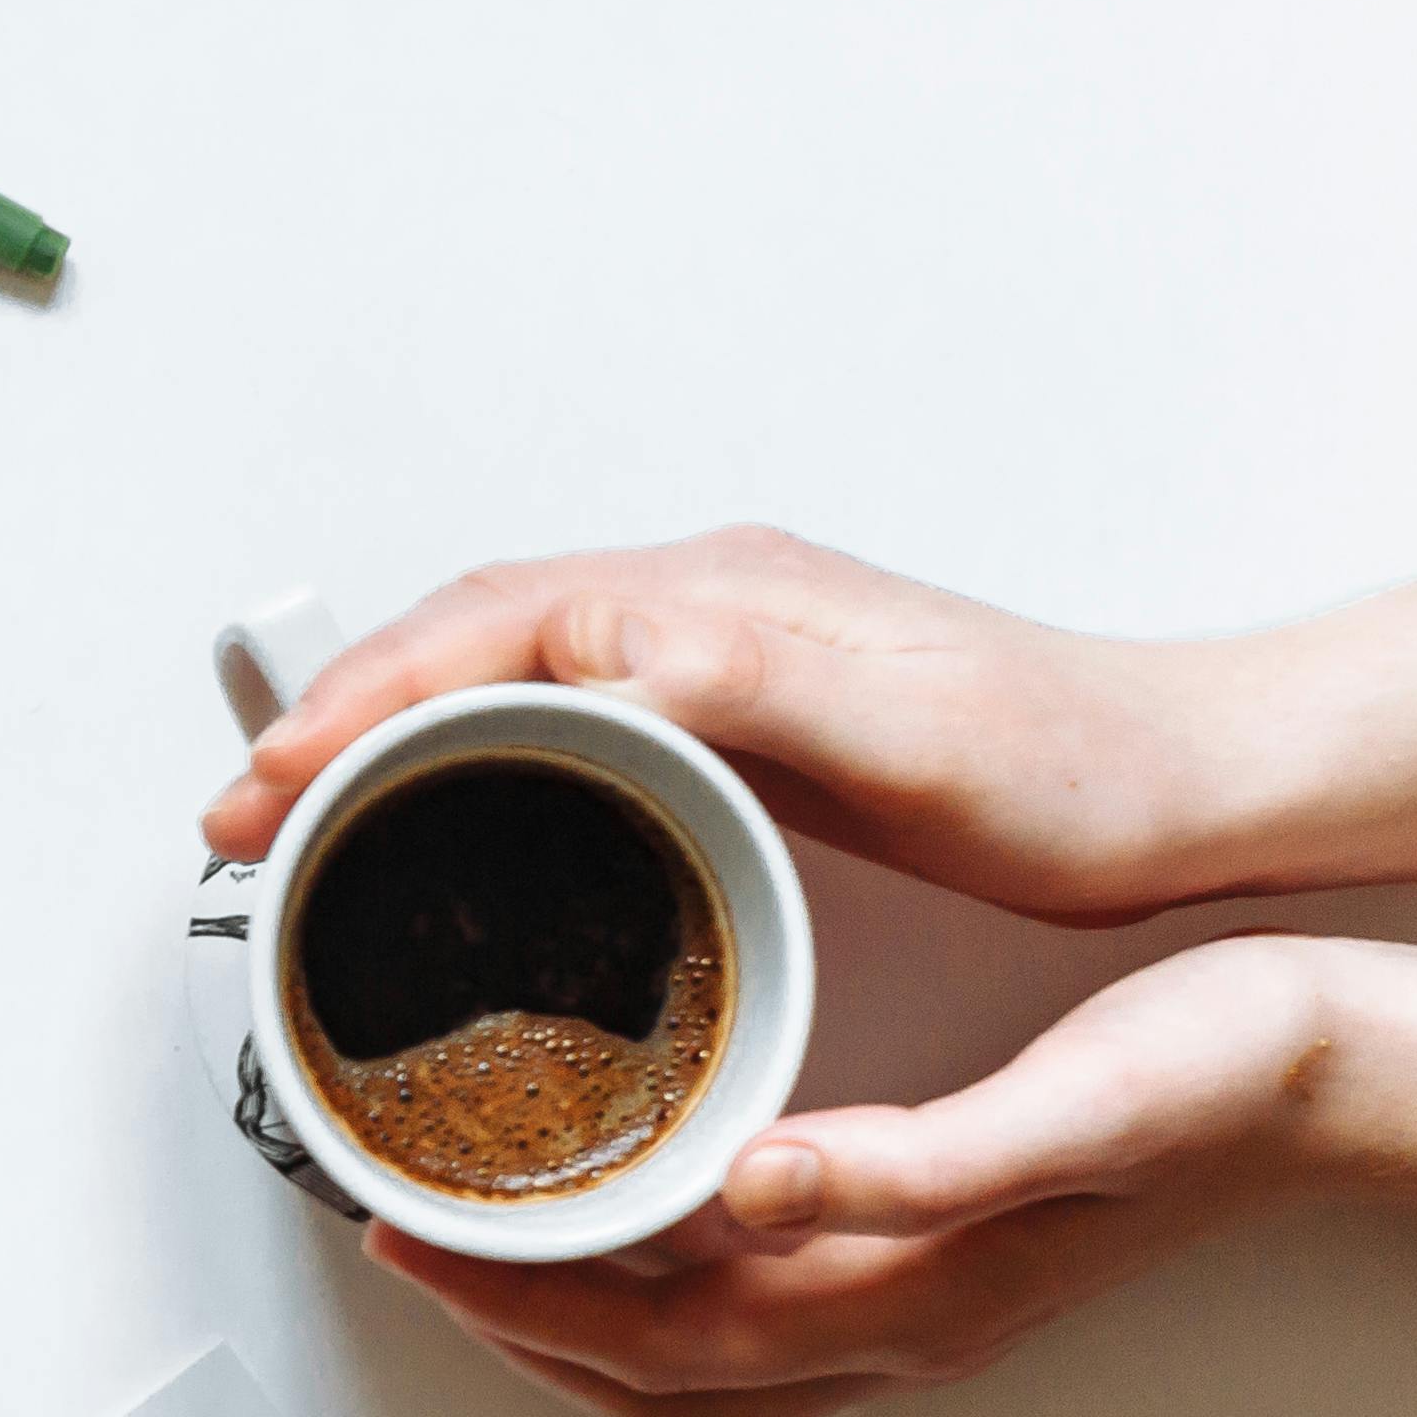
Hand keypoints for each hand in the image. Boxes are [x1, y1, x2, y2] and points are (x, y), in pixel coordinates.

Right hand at [200, 528, 1253, 918]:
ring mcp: (707, 657)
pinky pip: (543, 710)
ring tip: (294, 813)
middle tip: (238, 815)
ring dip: (377, 733)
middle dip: (327, 715)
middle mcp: (698, 610)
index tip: (277, 777)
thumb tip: (598, 651)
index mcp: (714, 601)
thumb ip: (743, 679)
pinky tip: (433, 809)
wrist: (1177, 784)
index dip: (362, 700)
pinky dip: (453, 750)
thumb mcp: (902, 728)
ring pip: (491, 670)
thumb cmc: (1062, 763)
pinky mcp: (724, 713)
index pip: (488, 627)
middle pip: (462, 637)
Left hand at [367, 936, 1416, 1416]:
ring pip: (698, 1370)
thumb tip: (752, 1192)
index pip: (659, 1335)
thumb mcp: (1078, 1100)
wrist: (1356, 1085)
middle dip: (509, 1320)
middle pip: (651, 1374)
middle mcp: (904, 1325)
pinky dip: (654, 1297)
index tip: (410, 1236)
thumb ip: (912, 1159)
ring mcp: (923, 1311)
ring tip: (477, 1237)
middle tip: (403, 1234)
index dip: (518, 1301)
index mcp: (912, 1290)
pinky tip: (628, 1219)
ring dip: (572, 1320)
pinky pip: (753, 1329)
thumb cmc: (1233, 1075)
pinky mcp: (938, 1269)